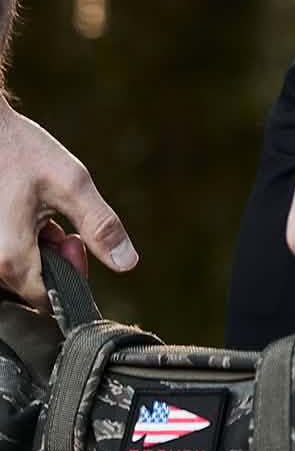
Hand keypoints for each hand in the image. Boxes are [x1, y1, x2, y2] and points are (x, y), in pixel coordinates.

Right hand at [0, 101, 137, 308]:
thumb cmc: (19, 150)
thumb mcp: (71, 185)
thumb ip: (101, 226)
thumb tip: (127, 262)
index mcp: (8, 258)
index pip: (48, 301)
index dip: (72, 277)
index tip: (75, 243)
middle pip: (33, 285)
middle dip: (56, 259)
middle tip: (60, 226)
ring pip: (21, 269)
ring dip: (39, 248)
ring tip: (42, 216)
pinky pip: (7, 254)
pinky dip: (22, 239)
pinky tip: (26, 214)